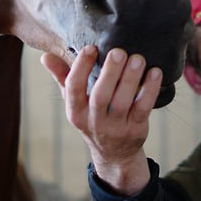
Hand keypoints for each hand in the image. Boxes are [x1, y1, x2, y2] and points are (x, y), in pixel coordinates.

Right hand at [41, 45, 161, 195]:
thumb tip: (45, 57)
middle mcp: (94, 121)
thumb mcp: (75, 102)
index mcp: (76, 112)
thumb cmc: (92, 117)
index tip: (91, 47)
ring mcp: (116, 127)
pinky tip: (155, 73)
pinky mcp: (135, 129)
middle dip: (110, 72)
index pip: (74, 89)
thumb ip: (62, 77)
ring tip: (137, 58)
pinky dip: (150, 90)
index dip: (81, 68)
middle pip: (100, 96)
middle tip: (119, 51)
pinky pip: (143, 108)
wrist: (114, 153)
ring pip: (123, 102)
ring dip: (131, 79)